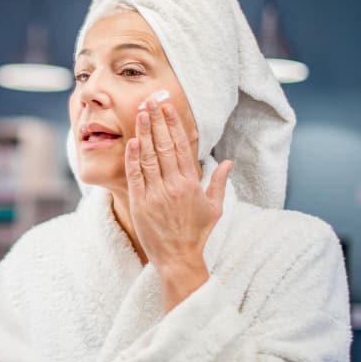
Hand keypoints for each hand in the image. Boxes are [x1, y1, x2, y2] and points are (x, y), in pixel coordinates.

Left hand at [124, 96, 232, 309]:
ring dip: (144, 133)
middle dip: (157, 122)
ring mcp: (156, 194)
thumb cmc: (196, 234)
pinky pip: (135, 176)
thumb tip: (229, 162)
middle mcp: (174, 186)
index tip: (168, 109)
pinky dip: (133, 158)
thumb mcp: (214, 208)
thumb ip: (219, 182)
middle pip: (164, 147)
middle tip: (151, 102)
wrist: (178, 259)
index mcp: (192, 184)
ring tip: (140, 114)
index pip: (182, 147)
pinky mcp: (140, 204)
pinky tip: (132, 142)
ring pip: (149, 157)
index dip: (174, 126)